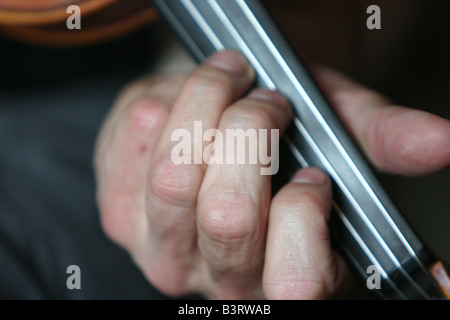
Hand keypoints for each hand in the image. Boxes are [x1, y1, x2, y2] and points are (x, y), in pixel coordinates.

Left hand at [94, 50, 449, 298]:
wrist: (218, 116)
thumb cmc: (284, 135)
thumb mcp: (335, 134)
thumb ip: (380, 142)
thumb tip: (440, 141)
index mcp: (281, 276)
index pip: (295, 281)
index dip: (305, 209)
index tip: (312, 168)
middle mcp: (217, 275)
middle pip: (228, 216)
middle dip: (255, 131)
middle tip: (268, 104)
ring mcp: (161, 248)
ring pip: (176, 176)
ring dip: (208, 104)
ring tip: (226, 86)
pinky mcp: (117, 211)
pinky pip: (138, 141)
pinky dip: (167, 101)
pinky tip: (181, 105)